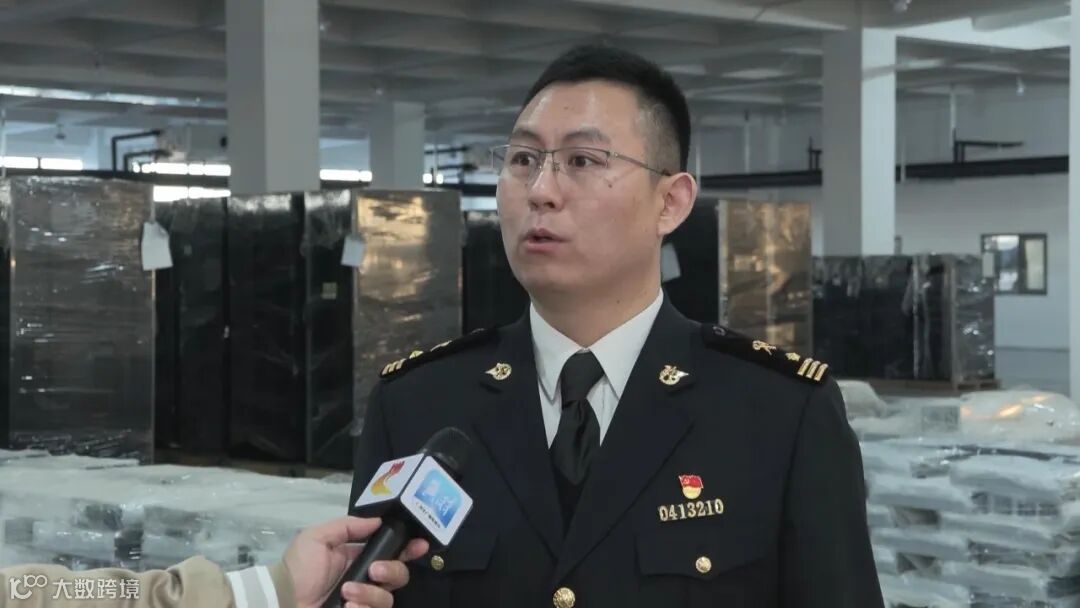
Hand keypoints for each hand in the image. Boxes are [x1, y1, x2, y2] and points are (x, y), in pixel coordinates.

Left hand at [282, 516, 428, 607]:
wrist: (281, 601)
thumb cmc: (298, 568)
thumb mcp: (316, 538)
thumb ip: (347, 527)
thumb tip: (378, 521)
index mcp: (359, 557)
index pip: (392, 551)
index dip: (409, 548)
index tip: (419, 545)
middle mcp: (366, 580)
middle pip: (399, 575)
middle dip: (392, 570)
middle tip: (374, 571)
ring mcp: (363, 601)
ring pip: (387, 598)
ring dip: (369, 594)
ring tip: (346, 594)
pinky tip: (346, 607)